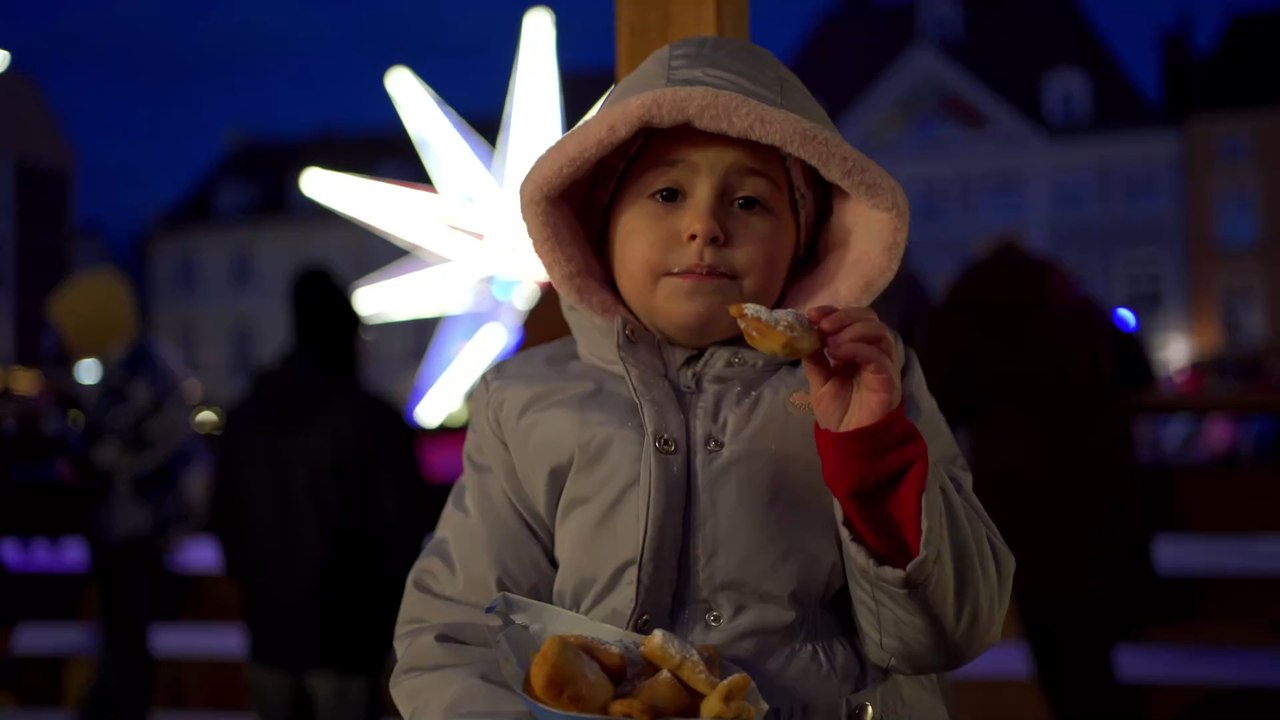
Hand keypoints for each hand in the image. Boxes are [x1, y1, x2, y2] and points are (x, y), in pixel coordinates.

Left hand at [802, 306, 901, 431]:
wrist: (849, 439)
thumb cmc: (838, 412)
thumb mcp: (819, 381)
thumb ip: (815, 359)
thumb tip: (804, 336)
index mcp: (857, 350)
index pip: (852, 318)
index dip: (833, 312)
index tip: (812, 315)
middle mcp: (873, 352)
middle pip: (869, 318)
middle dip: (844, 316)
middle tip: (823, 327)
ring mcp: (883, 364)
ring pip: (878, 331)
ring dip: (852, 330)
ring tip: (830, 342)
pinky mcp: (888, 378)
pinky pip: (877, 355)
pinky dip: (857, 348)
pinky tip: (838, 353)